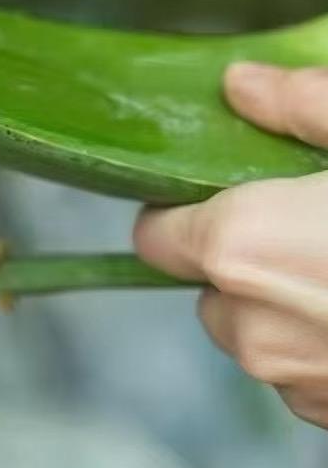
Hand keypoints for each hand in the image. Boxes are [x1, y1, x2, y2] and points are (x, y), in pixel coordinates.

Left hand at [135, 64, 327, 429]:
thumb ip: (302, 104)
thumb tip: (241, 84)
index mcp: (239, 249)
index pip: (156, 235)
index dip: (182, 210)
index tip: (224, 190)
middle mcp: (252, 327)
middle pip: (209, 285)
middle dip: (242, 256)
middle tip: (309, 221)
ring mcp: (299, 383)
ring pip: (257, 333)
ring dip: (285, 302)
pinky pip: (304, 370)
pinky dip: (324, 342)